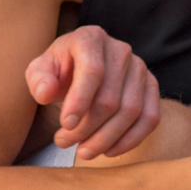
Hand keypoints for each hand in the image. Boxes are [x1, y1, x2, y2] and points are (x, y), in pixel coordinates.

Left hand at [27, 25, 159, 160]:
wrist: (79, 72)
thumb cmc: (58, 72)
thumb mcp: (40, 72)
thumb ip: (39, 80)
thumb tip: (45, 92)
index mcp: (90, 38)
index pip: (92, 70)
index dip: (80, 100)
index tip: (65, 125)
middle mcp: (120, 49)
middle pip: (110, 97)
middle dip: (86, 128)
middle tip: (63, 142)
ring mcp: (140, 68)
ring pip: (131, 111)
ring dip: (106, 138)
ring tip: (83, 151)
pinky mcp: (151, 87)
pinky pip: (150, 118)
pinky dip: (130, 140)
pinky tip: (108, 150)